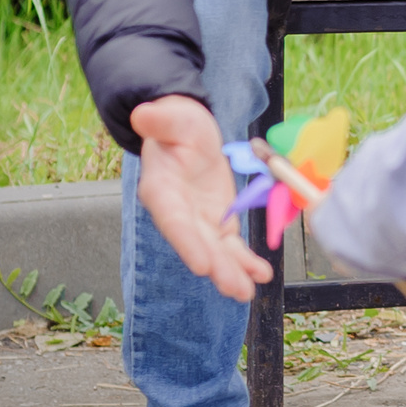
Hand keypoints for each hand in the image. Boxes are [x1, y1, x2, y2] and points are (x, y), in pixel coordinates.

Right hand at [130, 95, 271, 301]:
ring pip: (216, 250)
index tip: (201, 264)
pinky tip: (262, 274)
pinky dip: (246, 260)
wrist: (188, 132)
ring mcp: (198, 220)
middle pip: (197, 244)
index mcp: (161, 190)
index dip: (187, 242)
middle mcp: (178, 212)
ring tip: (247, 292)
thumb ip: (162, 120)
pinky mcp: (217, 221)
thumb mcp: (173, 117)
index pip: (174, 220)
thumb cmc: (177, 124)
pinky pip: (232, 244)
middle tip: (235, 288)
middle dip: (216, 267)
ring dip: (232, 272)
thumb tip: (143, 114)